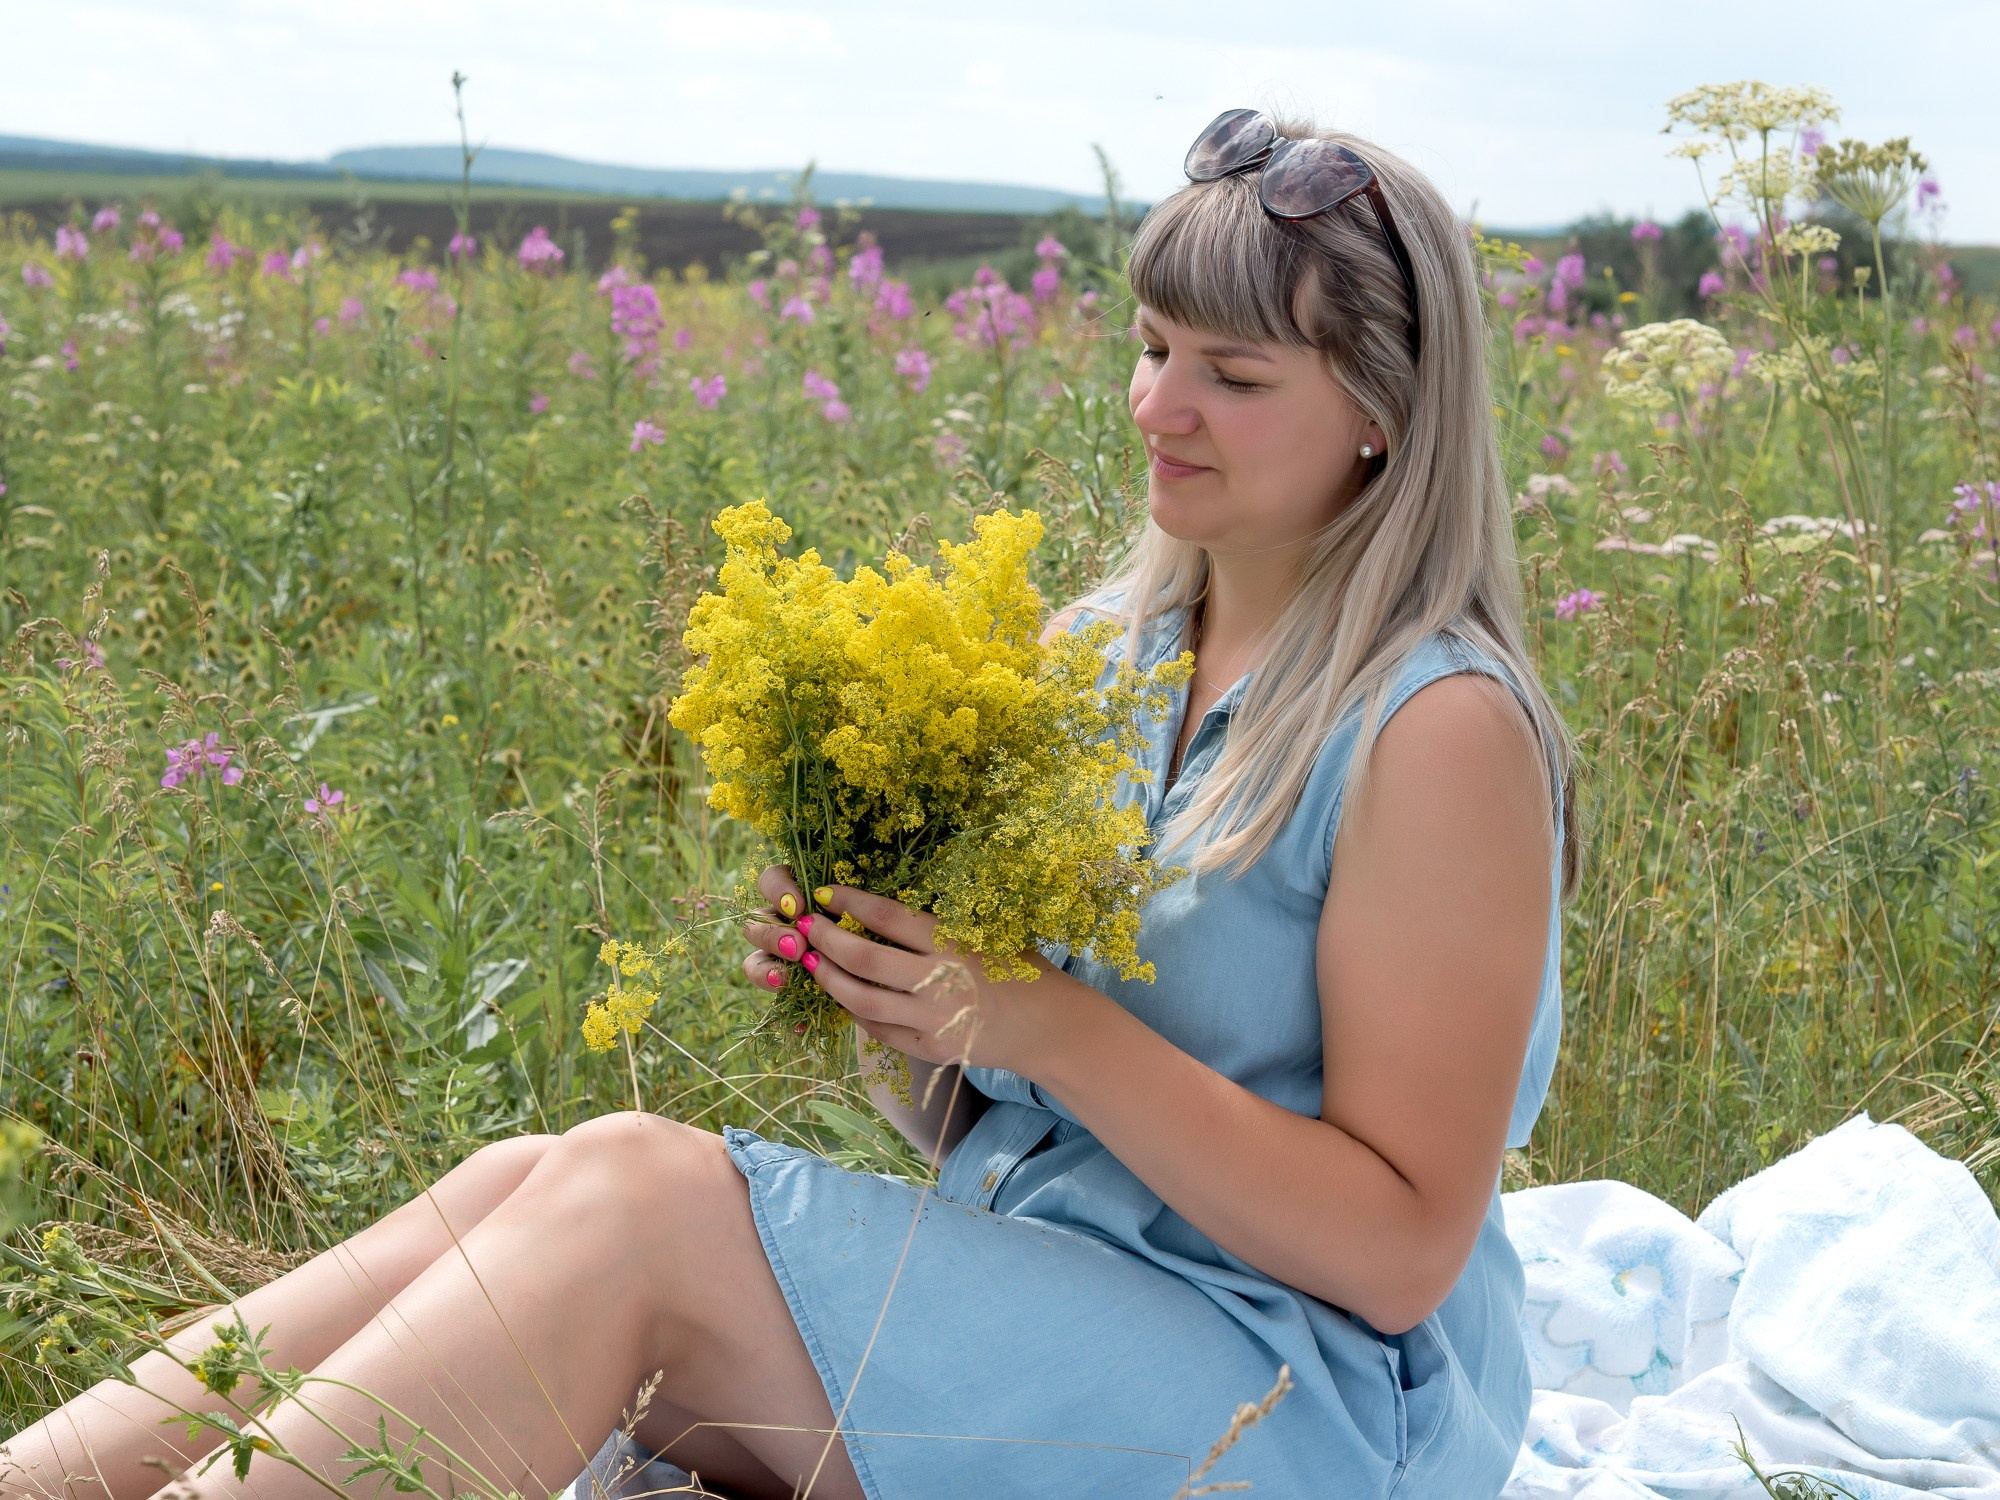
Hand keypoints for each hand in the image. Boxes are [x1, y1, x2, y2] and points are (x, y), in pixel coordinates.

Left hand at [738, 867, 1089, 1072]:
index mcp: (953, 943)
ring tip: (814, 963)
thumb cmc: (1021, 969)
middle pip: (864, 959)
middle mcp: (938, 981)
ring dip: (830, 980)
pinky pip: (880, 1031)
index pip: (888, 917)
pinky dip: (857, 1013)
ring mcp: (931, 1021)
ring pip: (862, 1001)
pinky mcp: (930, 1049)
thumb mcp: (984, 934)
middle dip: (827, 940)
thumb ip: (936, 928)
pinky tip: (845, 997)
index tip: (825, 892)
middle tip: (806, 926)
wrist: (1050, 1027)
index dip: (850, 902)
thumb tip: (876, 911)